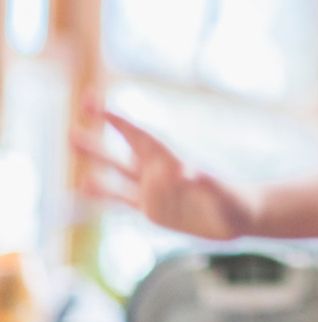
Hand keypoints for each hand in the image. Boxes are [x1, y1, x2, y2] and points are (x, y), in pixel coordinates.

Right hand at [72, 100, 257, 240]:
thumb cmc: (236, 200)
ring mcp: (154, 189)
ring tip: (72, 145)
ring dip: (96, 162)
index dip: (119, 121)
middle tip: (71, 126)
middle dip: (99, 140)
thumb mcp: (223, 191)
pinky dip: (103, 193)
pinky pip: (122, 198)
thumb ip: (208, 182)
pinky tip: (83, 185)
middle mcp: (159, 171)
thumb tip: (191, 173)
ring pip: (118, 173)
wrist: (241, 217)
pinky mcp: (153, 208)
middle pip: (123, 150)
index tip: (96, 104)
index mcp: (174, 160)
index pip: (141, 136)